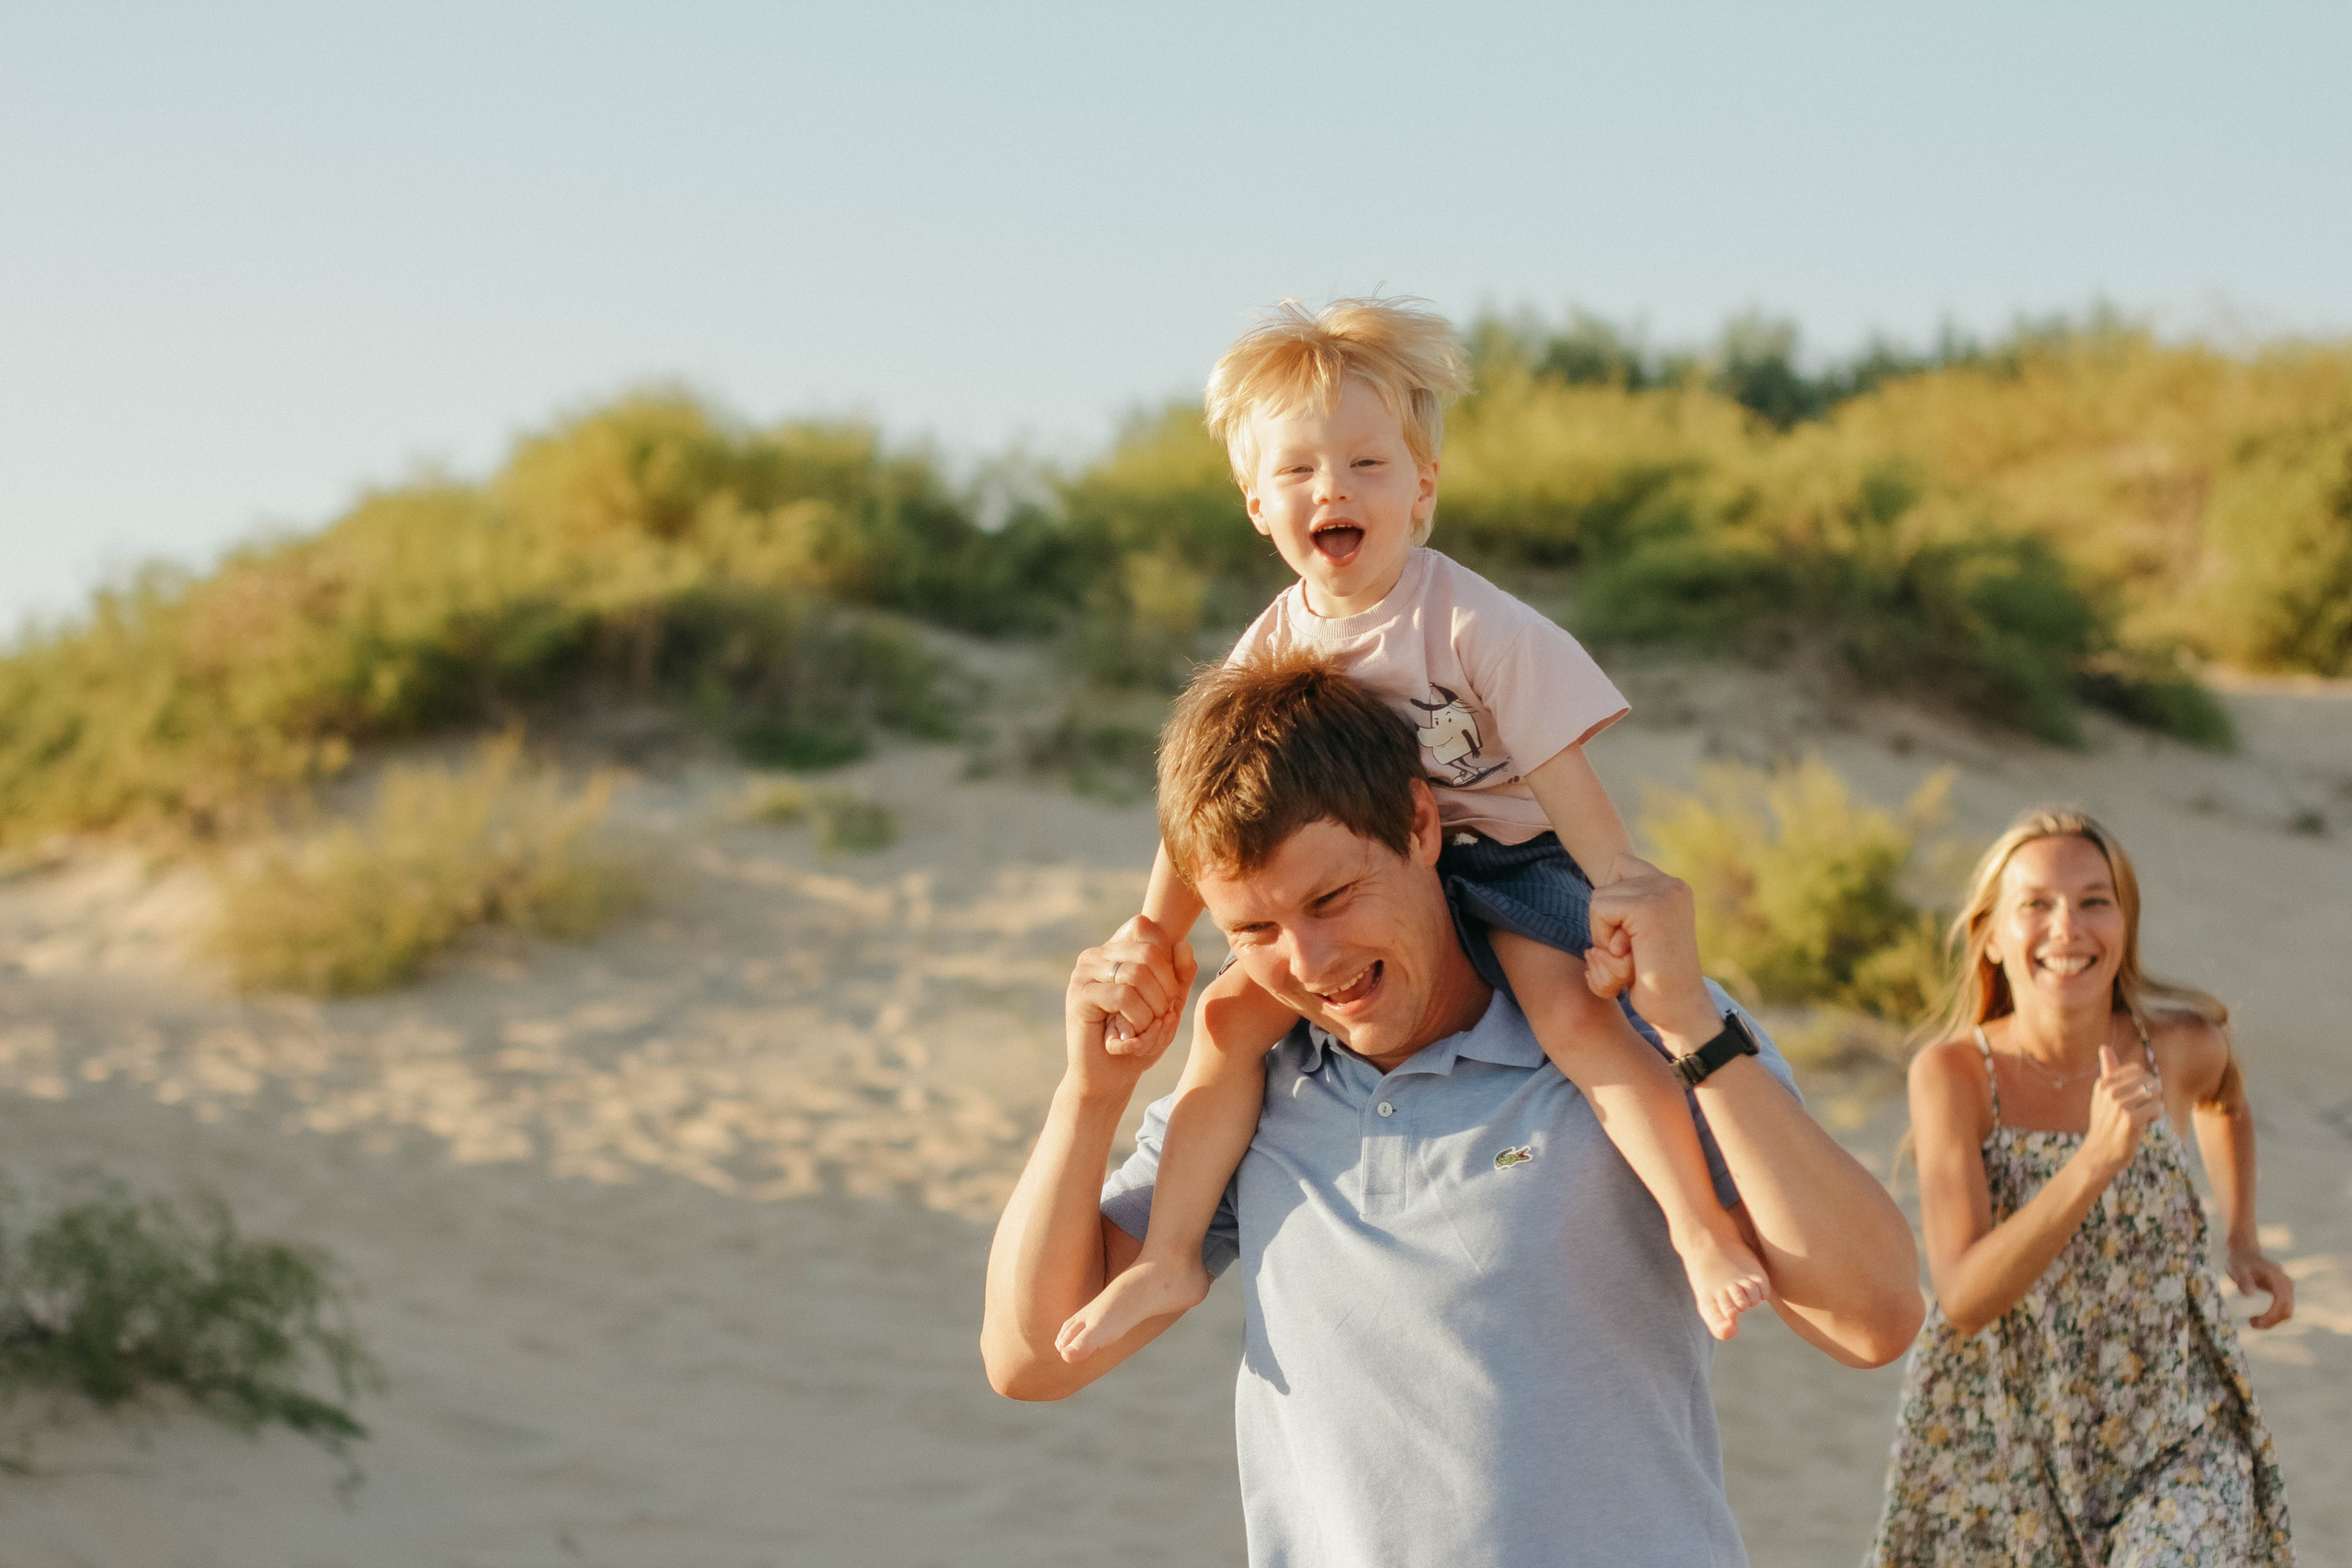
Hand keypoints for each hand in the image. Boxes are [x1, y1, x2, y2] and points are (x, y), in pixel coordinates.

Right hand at [1065, 917, 1196, 1092]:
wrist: (1110, 1079)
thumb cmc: (1140, 1038)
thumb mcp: (1169, 1004)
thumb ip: (1180, 975)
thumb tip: (1183, 944)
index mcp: (1116, 949)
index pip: (1147, 927)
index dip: (1167, 960)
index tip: (1167, 994)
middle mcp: (1096, 954)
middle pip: (1148, 951)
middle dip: (1166, 989)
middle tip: (1161, 1017)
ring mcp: (1084, 973)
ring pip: (1137, 974)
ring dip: (1153, 1010)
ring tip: (1145, 1030)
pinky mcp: (1079, 996)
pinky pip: (1123, 997)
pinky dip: (1138, 1021)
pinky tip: (1131, 1037)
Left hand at [1582, 855, 1715, 1046]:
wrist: (1681, 1009)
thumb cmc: (1657, 980)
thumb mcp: (1645, 935)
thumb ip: (1631, 906)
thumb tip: (1599, 886)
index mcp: (1673, 887)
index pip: (1620, 864)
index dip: (1611, 900)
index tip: (1629, 934)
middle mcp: (1671, 884)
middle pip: (1605, 881)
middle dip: (1605, 919)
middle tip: (1629, 949)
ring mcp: (1661, 893)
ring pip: (1598, 898)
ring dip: (1603, 933)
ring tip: (1630, 955)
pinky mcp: (1647, 907)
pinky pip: (1599, 909)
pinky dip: (1603, 937)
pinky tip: (1626, 956)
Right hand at [2081, 1043, 2163, 1177]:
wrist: (2100, 1153)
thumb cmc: (2106, 1123)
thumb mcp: (2103, 1094)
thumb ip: (2108, 1070)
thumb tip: (2105, 1047)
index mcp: (2104, 1083)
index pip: (2139, 1071)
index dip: (2142, 1085)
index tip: (2130, 1099)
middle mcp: (2110, 1091)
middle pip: (2150, 1081)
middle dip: (2151, 1096)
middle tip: (2137, 1111)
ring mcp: (2120, 1105)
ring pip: (2155, 1095)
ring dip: (2153, 1108)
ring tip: (2139, 1119)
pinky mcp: (2131, 1119)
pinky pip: (2158, 1109)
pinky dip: (2154, 1118)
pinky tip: (2142, 1127)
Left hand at [2225, 1245, 2294, 1329]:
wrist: (2245, 1253)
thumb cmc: (2239, 1261)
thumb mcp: (2236, 1268)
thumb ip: (2243, 1280)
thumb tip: (2249, 1294)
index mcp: (2276, 1276)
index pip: (2282, 1301)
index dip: (2271, 1315)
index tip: (2255, 1322)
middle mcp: (2286, 1282)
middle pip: (2287, 1310)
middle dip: (2271, 1321)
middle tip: (2252, 1324)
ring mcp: (2287, 1288)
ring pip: (2287, 1312)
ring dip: (2272, 1321)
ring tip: (2252, 1322)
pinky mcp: (2284, 1293)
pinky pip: (2283, 1309)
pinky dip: (2273, 1318)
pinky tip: (2258, 1318)